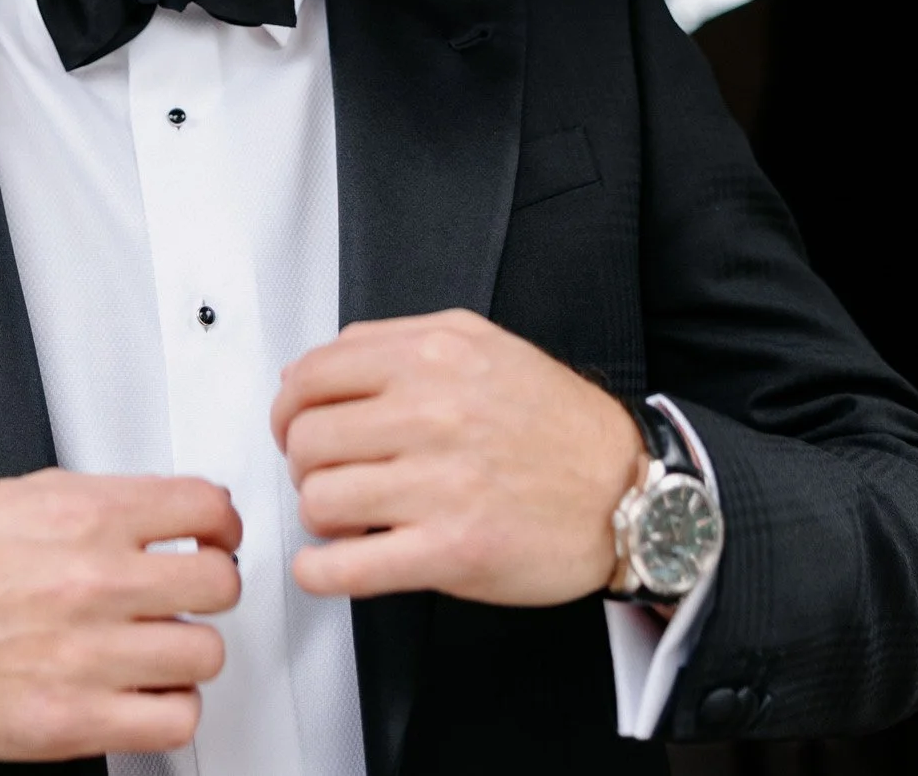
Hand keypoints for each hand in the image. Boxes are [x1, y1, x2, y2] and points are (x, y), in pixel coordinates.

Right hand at [0, 469, 242, 758]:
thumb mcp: (22, 498)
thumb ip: (103, 500)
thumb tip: (171, 508)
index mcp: (82, 517)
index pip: (205, 508)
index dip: (220, 524)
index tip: (215, 537)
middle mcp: (90, 582)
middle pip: (219, 582)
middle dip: (209, 585)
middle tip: (187, 592)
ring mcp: (85, 656)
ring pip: (206, 653)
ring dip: (187, 649)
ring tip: (157, 643)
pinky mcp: (74, 721)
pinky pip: (175, 719)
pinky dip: (171, 706)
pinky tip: (145, 688)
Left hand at [270, 309, 643, 605]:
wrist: (626, 491)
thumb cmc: (555, 424)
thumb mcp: (481, 346)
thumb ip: (395, 344)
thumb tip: (313, 369)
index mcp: (434, 358)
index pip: (311, 376)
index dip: (290, 408)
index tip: (295, 426)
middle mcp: (433, 413)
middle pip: (306, 440)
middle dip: (303, 463)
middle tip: (326, 474)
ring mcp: (441, 484)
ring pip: (319, 500)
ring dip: (320, 516)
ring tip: (346, 517)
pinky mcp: (452, 550)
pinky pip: (347, 568)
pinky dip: (321, 573)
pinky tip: (328, 566)